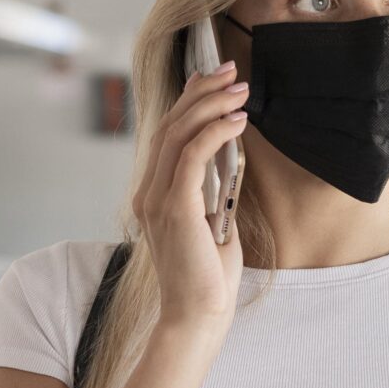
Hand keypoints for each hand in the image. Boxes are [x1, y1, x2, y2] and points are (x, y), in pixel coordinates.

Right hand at [133, 60, 248, 337]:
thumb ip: (212, 189)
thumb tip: (229, 154)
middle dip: (202, 92)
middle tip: (232, 71)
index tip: (214, 78)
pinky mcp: (174, 207)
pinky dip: (215, 132)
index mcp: (154, 195)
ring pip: (178, 134)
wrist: (199, 315)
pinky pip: (191, 156)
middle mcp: (148, 193)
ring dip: (211, 106)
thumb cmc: (209, 277)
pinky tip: (238, 122)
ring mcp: (157, 200)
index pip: (167, 135)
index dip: (189, 100)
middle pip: (170, 125)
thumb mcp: (213, 222)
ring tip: (240, 90)